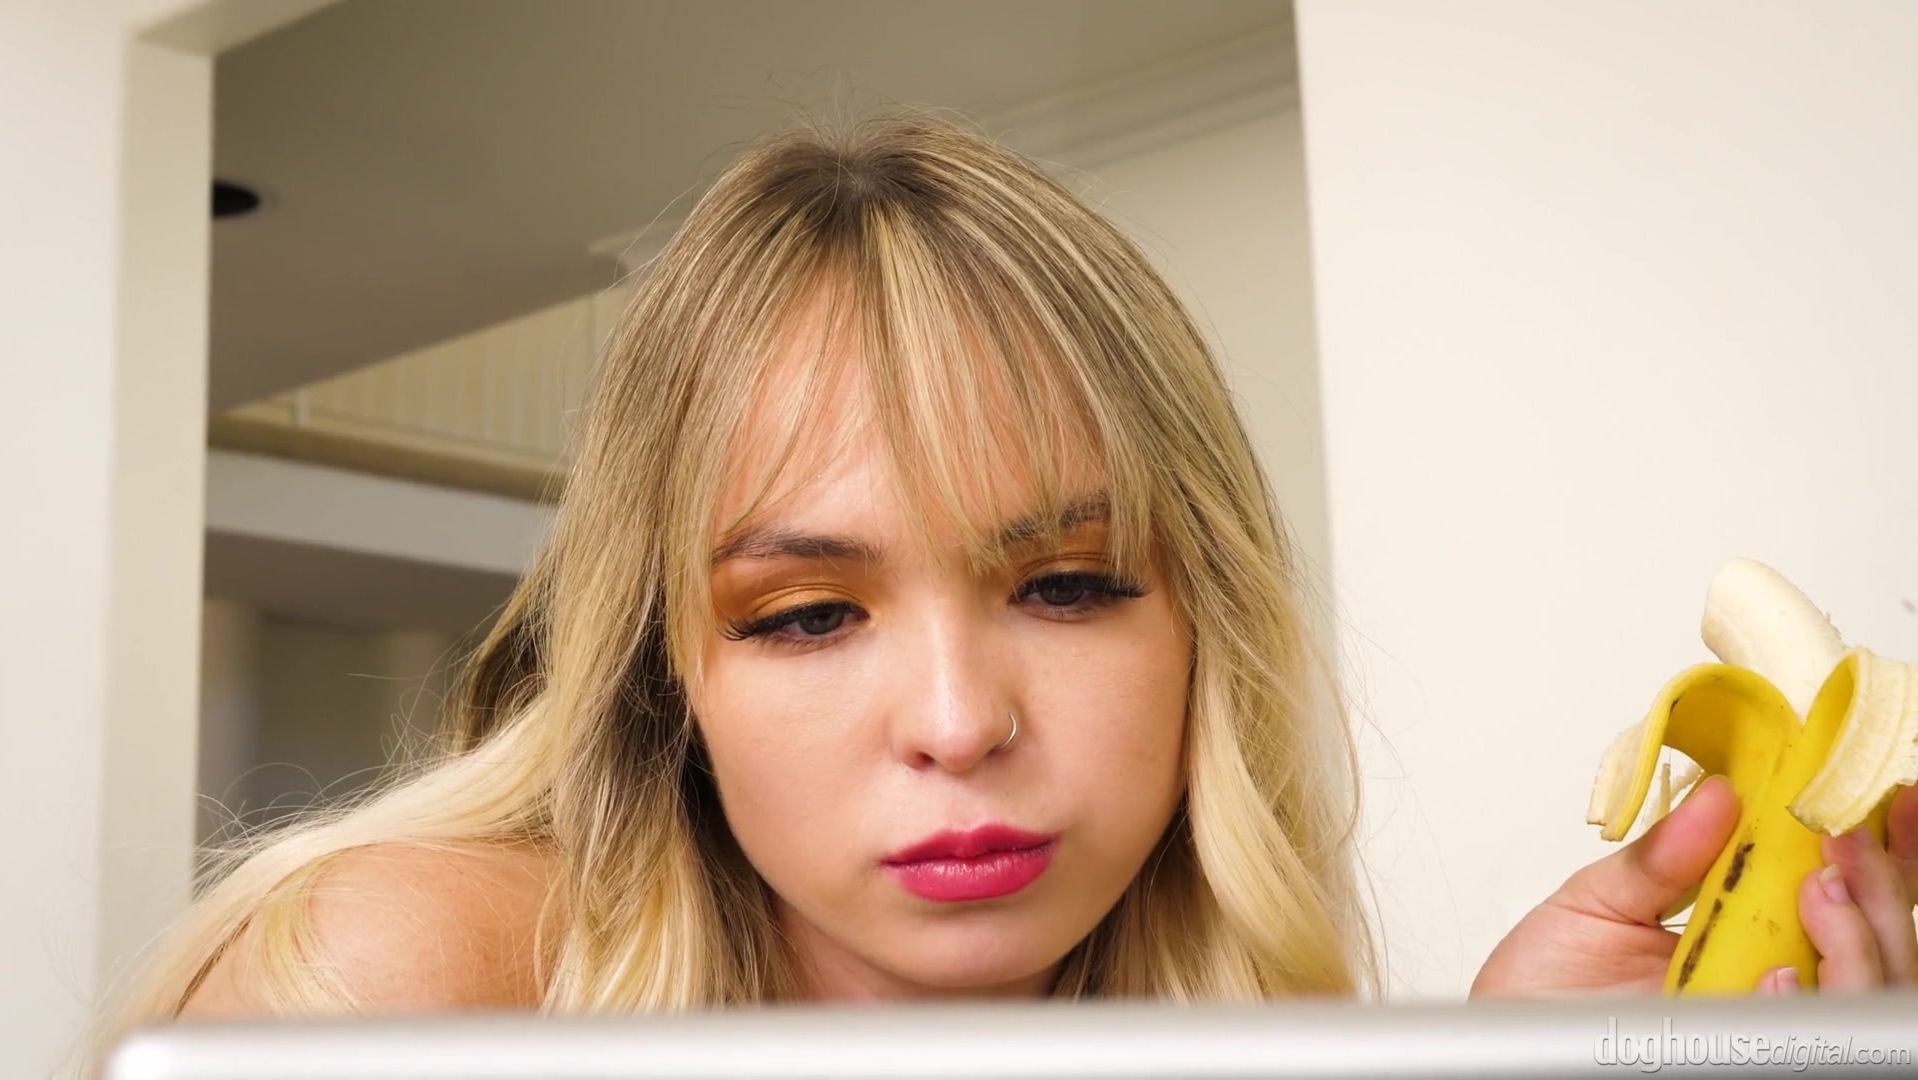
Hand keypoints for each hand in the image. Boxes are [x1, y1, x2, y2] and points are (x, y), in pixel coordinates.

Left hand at [1471, 779, 1917, 997]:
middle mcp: (1775, 980)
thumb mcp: (1593, 903)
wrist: (1506, 1036)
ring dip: (1860, 938)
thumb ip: (1658, 857)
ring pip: (1871, 993)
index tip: (1890, 798)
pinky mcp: (1746, 1053)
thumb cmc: (1543, 989)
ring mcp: (1766, 1023)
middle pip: (1886, 941)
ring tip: (1818, 890)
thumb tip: (1719, 794)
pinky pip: (1811, 1040)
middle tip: (1841, 842)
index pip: (1846, 891)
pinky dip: (1806, 1006)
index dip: (1887, 851)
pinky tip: (1774, 980)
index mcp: (1750, 929)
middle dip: (1882, 886)